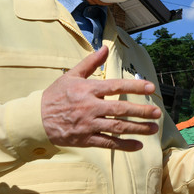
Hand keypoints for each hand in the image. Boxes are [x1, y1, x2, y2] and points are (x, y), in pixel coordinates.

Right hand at [41, 47, 161, 149]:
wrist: (36, 118)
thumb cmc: (55, 95)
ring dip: (137, 129)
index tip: (151, 87)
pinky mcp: (85, 139)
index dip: (134, 86)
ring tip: (153, 128)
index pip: (115, 86)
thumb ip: (91, 62)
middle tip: (157, 113)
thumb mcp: (71, 75)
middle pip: (120, 109)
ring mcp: (87, 124)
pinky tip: (138, 145)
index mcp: (88, 89)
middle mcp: (89, 107)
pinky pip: (107, 143)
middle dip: (141, 111)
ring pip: (116, 127)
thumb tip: (105, 47)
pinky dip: (123, 145)